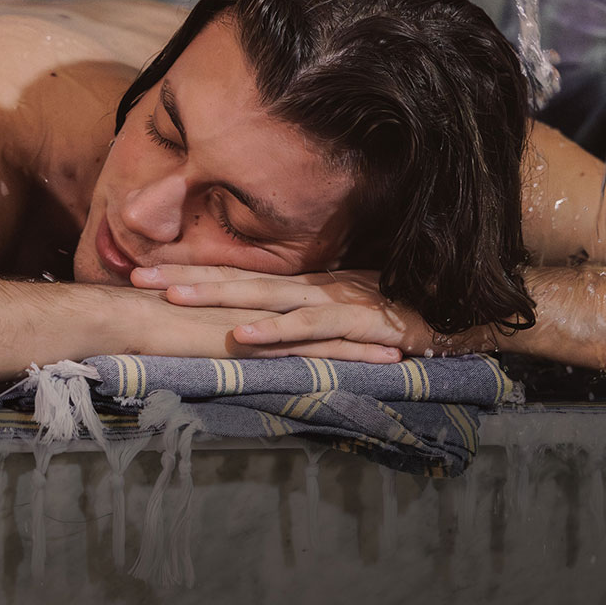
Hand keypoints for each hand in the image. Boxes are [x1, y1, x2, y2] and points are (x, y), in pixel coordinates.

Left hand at [134, 264, 486, 360]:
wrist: (469, 314)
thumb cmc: (411, 316)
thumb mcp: (351, 316)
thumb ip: (313, 319)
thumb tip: (266, 327)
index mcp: (309, 285)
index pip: (243, 276)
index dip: (196, 272)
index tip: (148, 270)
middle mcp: (316, 286)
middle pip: (241, 279)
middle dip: (187, 277)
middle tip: (137, 276)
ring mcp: (337, 300)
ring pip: (267, 297)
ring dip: (217, 296)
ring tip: (171, 298)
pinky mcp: (359, 321)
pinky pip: (310, 326)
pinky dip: (274, 331)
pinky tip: (241, 336)